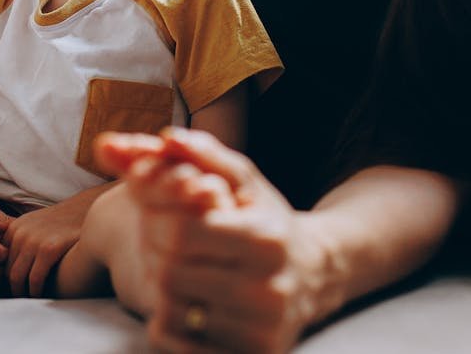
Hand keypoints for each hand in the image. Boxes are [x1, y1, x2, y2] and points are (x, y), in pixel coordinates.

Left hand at [4, 186, 105, 296]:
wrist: (88, 209)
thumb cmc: (64, 221)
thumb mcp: (35, 224)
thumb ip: (21, 240)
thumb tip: (9, 267)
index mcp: (14, 228)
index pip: (0, 261)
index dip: (4, 277)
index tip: (11, 288)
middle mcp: (19, 233)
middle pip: (6, 270)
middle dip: (11, 287)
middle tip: (19, 299)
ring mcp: (33, 241)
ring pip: (17, 277)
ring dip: (21, 293)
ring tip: (28, 301)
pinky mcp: (48, 249)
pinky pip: (35, 279)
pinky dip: (35, 291)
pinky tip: (41, 296)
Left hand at [98, 129, 334, 352]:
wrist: (316, 274)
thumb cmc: (268, 219)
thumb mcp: (245, 179)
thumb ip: (204, 153)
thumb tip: (165, 137)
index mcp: (265, 238)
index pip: (184, 232)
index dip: (158, 221)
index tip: (158, 216)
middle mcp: (269, 288)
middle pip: (172, 273)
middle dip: (154, 253)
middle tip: (157, 243)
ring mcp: (262, 328)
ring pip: (173, 311)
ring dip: (160, 288)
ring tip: (174, 270)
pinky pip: (182, 345)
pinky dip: (170, 323)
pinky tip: (184, 301)